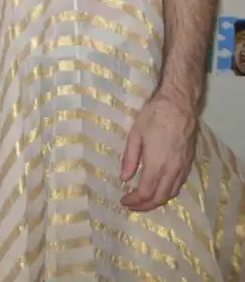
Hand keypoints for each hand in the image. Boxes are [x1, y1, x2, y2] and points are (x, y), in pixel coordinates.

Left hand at [120, 91, 197, 211]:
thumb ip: (130, 158)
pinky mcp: (188, 164)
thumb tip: (124, 178)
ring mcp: (182, 168)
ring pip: (171, 193)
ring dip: (157, 201)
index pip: (146, 192)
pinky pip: (178, 185)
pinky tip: (158, 188)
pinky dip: (167, 192)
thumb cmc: (153, 117)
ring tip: (143, 200)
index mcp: (157, 165)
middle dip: (145, 205)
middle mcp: (172, 171)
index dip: (134, 201)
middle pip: (160, 198)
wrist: (178, 106)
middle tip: (131, 204)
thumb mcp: (135, 135)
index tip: (123, 201)